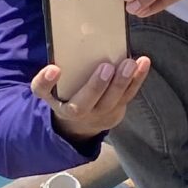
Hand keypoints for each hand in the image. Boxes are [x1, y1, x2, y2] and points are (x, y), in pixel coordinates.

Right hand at [33, 56, 150, 139]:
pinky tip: (143, 63)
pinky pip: (128, 95)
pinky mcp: (116, 111)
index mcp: (56, 100)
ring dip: (123, 81)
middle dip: (96, 86)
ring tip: (130, 63)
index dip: (46, 81)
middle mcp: (75, 111)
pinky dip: (137, 79)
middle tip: (107, 67)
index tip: (54, 68)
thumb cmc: (66, 96)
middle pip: (84, 103)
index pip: (43, 92)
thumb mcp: (51, 90)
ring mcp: (98, 114)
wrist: (81, 124)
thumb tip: (56, 64)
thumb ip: (47, 79)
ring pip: (111, 100)